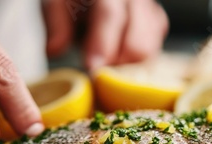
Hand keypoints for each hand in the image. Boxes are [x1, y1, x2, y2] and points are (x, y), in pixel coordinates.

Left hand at [43, 0, 168, 70]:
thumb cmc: (73, 1)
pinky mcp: (157, 24)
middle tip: (94, 66)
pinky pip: (153, 53)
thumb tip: (54, 49)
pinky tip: (117, 54)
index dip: (102, 44)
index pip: (109, 15)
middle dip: (115, 63)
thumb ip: (56, 25)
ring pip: (147, 52)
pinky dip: (134, 62)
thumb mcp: (55, 5)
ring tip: (104, 58)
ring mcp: (150, 10)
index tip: (92, 67)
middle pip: (137, 43)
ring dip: (124, 65)